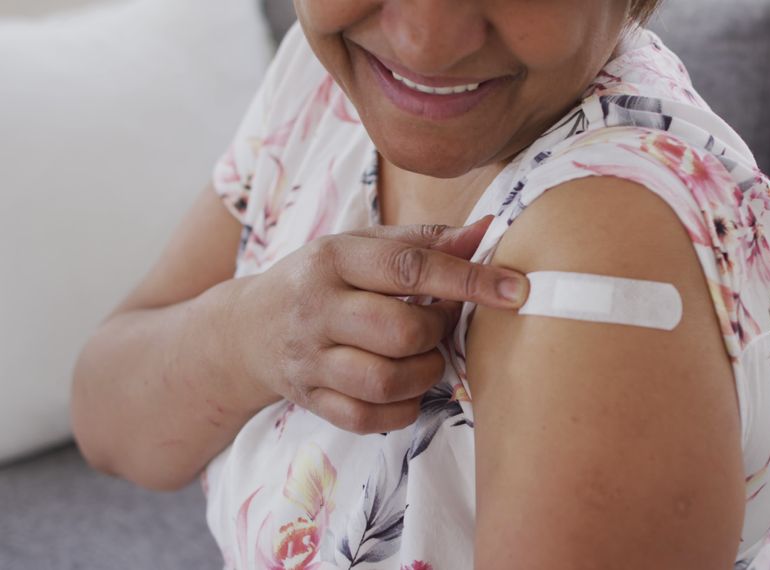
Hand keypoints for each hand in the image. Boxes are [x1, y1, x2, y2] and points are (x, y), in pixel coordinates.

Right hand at [229, 215, 526, 433]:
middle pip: (399, 331)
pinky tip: (405, 389)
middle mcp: (317, 307)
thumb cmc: (323, 279)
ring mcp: (309, 359)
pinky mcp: (309, 399)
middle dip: (437, 333)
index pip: (409, 267)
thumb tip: (488, 229)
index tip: (516, 289)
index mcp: (334, 258)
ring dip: (423, 374)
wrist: (247, 328)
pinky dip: (401, 409)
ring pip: (384, 380)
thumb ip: (425, 240)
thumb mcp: (362, 246)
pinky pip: (367, 418)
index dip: (469, 280)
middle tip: (441, 325)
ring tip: (424, 357)